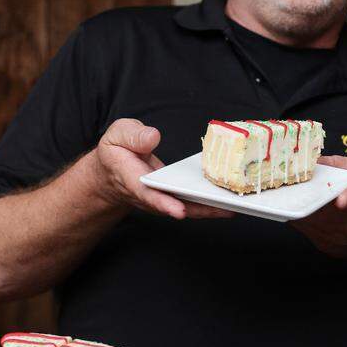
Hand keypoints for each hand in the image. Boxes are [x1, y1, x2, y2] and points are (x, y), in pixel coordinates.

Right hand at [84, 118, 233, 219]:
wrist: (113, 171)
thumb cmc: (117, 150)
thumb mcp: (117, 135)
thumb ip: (133, 136)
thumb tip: (153, 137)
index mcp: (131, 178)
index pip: (147, 192)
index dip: (163, 202)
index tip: (179, 211)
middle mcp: (148, 194)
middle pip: (174, 205)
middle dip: (198, 209)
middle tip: (223, 209)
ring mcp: (162, 199)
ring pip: (186, 208)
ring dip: (210, 209)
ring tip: (234, 206)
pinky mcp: (173, 198)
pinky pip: (192, 203)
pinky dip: (210, 204)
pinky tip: (229, 201)